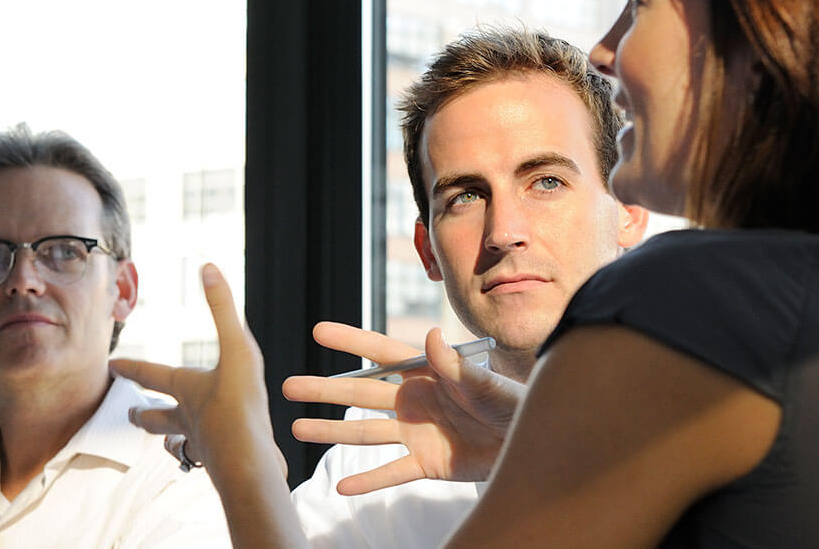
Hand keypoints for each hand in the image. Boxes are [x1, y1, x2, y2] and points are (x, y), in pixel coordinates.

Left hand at [110, 264, 306, 548]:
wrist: (250, 465)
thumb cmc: (240, 407)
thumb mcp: (238, 349)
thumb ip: (223, 308)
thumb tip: (207, 266)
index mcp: (188, 390)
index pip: (152, 374)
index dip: (131, 367)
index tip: (112, 365)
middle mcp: (189, 418)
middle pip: (156, 417)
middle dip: (142, 414)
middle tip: (129, 415)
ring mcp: (202, 445)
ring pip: (177, 444)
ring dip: (169, 441)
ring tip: (166, 443)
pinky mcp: (220, 465)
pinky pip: (205, 462)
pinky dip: (201, 460)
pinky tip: (207, 461)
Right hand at [285, 326, 523, 491]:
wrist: (530, 443)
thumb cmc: (512, 403)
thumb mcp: (484, 383)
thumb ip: (454, 365)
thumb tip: (430, 335)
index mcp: (425, 374)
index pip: (380, 354)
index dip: (350, 341)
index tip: (319, 331)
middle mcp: (413, 401)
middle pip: (360, 395)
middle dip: (324, 391)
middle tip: (288, 387)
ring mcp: (416, 433)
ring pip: (365, 433)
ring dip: (331, 432)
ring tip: (298, 430)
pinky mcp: (426, 463)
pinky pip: (390, 472)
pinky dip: (367, 481)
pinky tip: (341, 487)